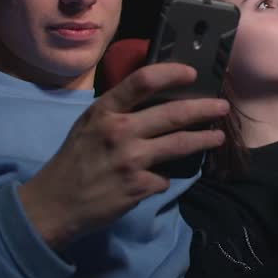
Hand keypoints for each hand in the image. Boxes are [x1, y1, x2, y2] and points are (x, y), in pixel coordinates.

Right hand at [19, 63, 228, 248]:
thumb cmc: (74, 160)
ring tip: (218, 138)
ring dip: (204, 140)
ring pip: (180, 144)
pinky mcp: (138, 186)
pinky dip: (164, 178)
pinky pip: (164, 178)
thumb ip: (118, 112)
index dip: (172, 73)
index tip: (192, 74)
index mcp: (104, 111)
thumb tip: (157, 101)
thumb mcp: (88, 125)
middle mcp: (119, 131)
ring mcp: (130, 160)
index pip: (143, 81)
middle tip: (222, 107)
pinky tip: (158, 179)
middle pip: (173, 114)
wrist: (54, 203)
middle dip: (204, 109)